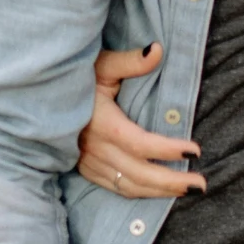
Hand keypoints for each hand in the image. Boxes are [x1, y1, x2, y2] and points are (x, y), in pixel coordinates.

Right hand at [76, 44, 206, 199]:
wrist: (42, 98)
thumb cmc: (77, 78)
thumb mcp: (101, 64)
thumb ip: (130, 61)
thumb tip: (158, 50)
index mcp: (101, 123)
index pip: (139, 144)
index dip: (168, 150)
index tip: (195, 151)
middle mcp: (94, 148)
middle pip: (137, 173)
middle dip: (171, 182)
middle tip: (201, 185)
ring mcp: (88, 162)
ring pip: (128, 186)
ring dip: (159, 192)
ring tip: (187, 190)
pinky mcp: (85, 169)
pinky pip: (115, 187)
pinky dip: (139, 193)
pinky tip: (159, 192)